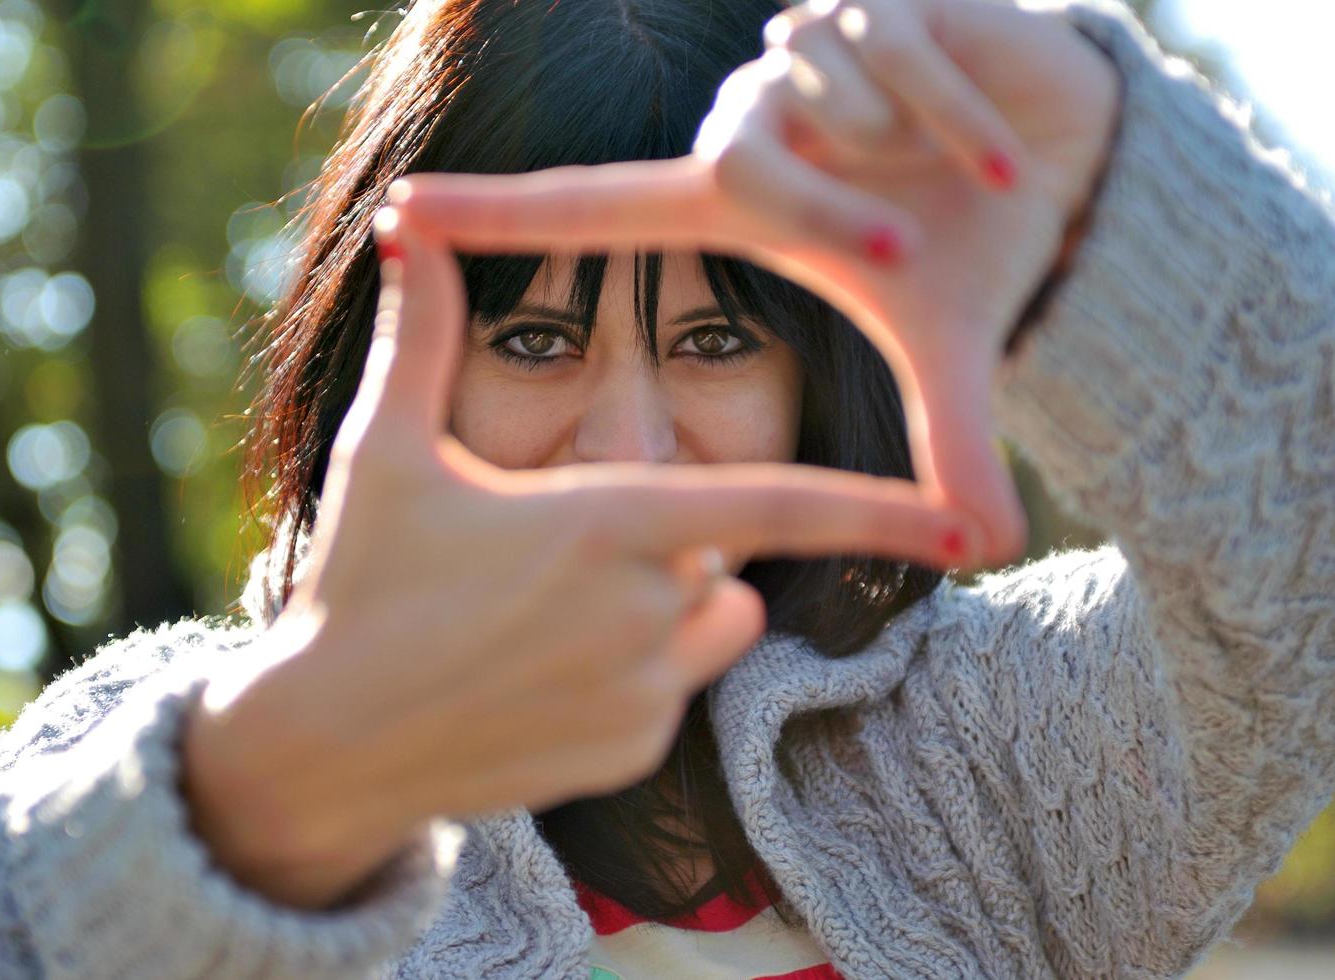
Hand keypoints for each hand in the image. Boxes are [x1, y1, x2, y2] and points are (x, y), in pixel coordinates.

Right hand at [182, 213, 971, 907]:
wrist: (324, 744)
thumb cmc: (360, 585)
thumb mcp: (387, 449)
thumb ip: (421, 335)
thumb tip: (403, 231)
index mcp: (608, 522)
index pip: (775, 508)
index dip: (875, 512)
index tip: (957, 524)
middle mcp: (644, 612)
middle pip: (723, 557)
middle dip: (672, 544)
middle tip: (555, 556)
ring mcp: (640, 694)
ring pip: (712, 626)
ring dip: (668, 610)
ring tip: (551, 616)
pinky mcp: (626, 755)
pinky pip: (669, 695)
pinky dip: (629, 678)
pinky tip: (534, 679)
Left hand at [392, 0, 1121, 564]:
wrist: (1074, 162)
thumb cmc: (978, 250)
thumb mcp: (946, 349)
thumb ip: (949, 442)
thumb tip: (991, 552)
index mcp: (738, 207)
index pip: (592, 209)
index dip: (499, 216)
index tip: (402, 213)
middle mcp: (753, 124)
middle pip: (739, 160)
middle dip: (828, 209)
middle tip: (902, 250)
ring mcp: (805, 56)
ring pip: (820, 95)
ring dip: (910, 149)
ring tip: (967, 180)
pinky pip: (894, 47)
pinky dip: (962, 113)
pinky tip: (1003, 152)